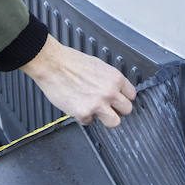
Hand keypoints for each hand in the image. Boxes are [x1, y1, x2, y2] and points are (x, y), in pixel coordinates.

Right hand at [20, 35, 135, 126]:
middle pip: (127, 110)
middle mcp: (110, 92)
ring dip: (105, 118)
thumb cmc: (70, 62)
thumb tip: (114, 91)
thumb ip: (109, 81)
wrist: (52, 64)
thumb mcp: (98, 66)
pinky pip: (89, 122)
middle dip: (117, 110)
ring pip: (114, 122)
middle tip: (107, 107)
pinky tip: (76, 106)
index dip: (123, 98)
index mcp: (115, 78)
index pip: (132, 95)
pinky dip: (83, 116)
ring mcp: (98, 104)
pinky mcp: (84, 113)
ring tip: (95, 111)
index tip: (117, 100)